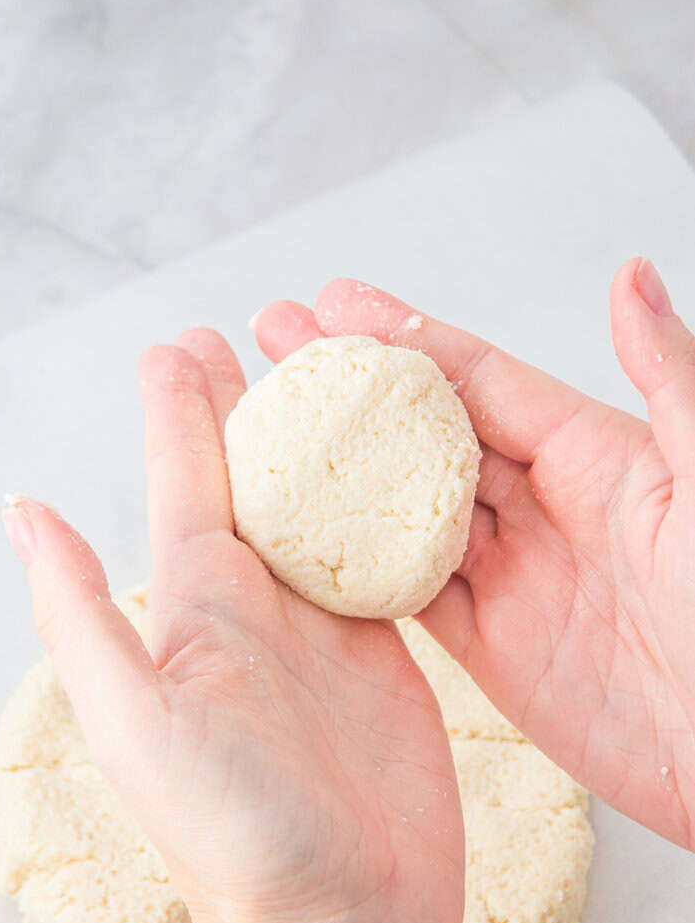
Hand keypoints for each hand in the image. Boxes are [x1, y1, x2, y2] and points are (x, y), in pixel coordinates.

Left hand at [3, 327, 463, 922]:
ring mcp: (325, 633)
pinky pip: (382, 564)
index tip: (184, 344)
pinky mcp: (386, 658)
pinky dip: (383, 515)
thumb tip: (23, 508)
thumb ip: (80, 610)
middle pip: (252, 483)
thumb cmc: (233, 832)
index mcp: (201, 608)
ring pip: (317, 513)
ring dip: (315, 450)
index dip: (186, 409)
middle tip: (250, 338)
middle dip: (247, 409)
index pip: (190, 482)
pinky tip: (388, 482)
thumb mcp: (134, 716)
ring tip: (320, 390)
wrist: (338, 920)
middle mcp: (260, 610)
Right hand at [254, 259, 694, 850]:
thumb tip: (629, 276)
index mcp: (595, 454)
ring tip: (268, 427)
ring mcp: (513, 576)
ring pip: (404, 507)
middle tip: (276, 342)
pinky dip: (356, 563)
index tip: (333, 300)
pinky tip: (302, 533)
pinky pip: (410, 593)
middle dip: (351, 388)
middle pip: (426, 433)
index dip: (403, 337)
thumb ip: (669, 382)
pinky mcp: (494, 646)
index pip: (479, 380)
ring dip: (339, 467)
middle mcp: (544, 505)